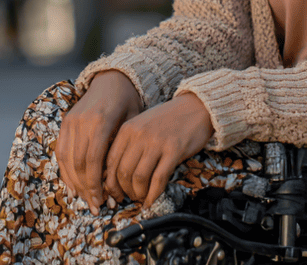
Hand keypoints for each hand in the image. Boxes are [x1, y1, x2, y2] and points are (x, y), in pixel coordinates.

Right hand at [58, 70, 142, 212]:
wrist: (113, 79)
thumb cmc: (128, 102)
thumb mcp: (133, 122)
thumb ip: (122, 149)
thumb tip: (117, 182)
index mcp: (100, 121)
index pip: (92, 160)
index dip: (95, 184)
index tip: (101, 201)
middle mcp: (81, 121)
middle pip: (78, 163)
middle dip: (85, 188)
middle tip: (95, 206)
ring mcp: (70, 121)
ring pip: (66, 159)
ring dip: (74, 183)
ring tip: (83, 200)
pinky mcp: (65, 123)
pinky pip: (61, 151)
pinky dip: (65, 170)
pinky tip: (72, 185)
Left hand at [105, 92, 214, 209]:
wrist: (195, 107)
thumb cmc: (167, 121)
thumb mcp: (141, 126)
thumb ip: (128, 145)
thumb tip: (116, 177)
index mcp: (127, 129)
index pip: (111, 162)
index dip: (110, 183)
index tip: (115, 193)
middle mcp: (139, 135)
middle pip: (123, 172)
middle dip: (125, 191)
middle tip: (130, 198)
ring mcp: (156, 142)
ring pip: (139, 177)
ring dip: (139, 194)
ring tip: (142, 198)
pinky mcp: (174, 150)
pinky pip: (159, 179)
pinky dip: (153, 194)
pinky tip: (152, 200)